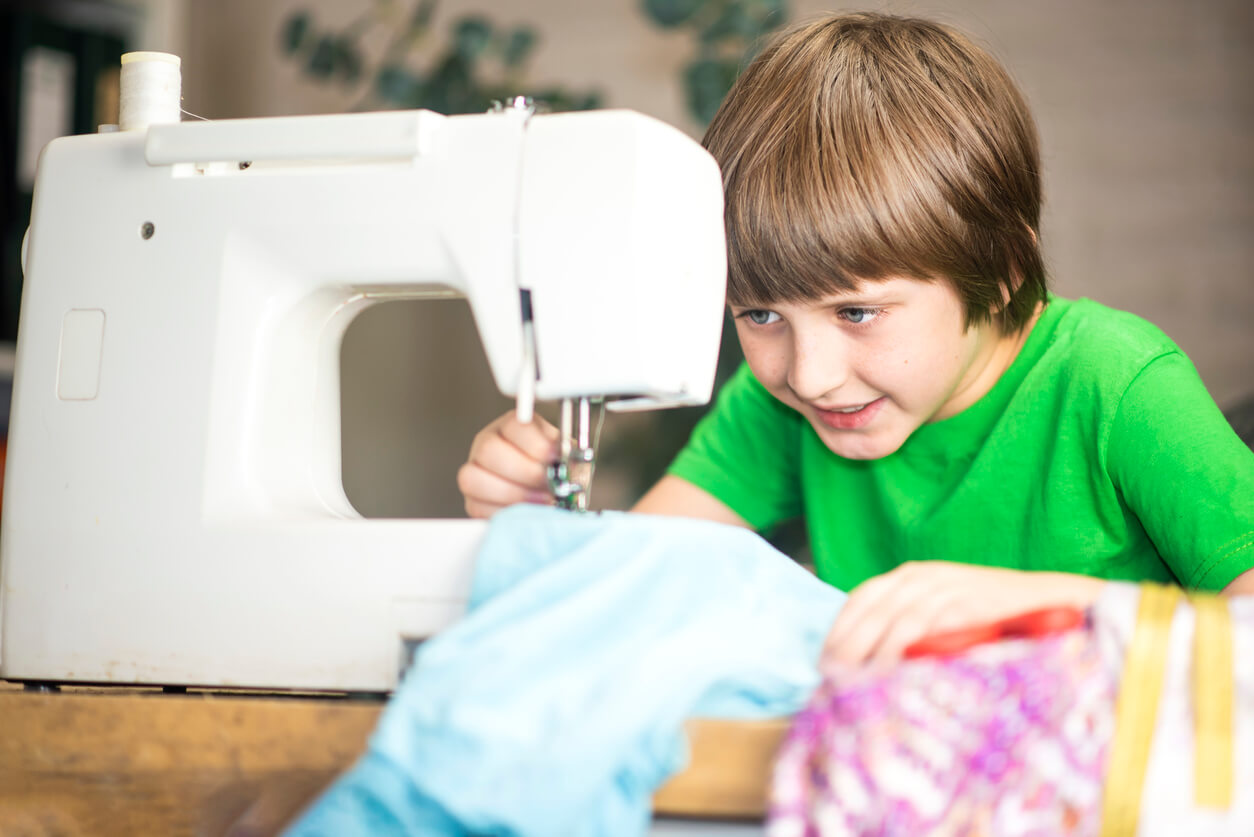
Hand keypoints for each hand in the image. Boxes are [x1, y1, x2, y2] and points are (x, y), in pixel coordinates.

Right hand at [457, 411, 560, 517]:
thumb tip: (566, 465)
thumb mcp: (568, 456)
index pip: (514, 425)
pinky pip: (475, 507)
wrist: (553, 491)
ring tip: (540, 501)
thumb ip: (567, 456)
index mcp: (512, 426)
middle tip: (548, 484)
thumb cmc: (559, 470)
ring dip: (512, 494)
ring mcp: (475, 471)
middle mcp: (488, 443)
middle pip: (488, 450)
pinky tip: (525, 512)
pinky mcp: (473, 500)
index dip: (535, 445)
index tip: (554, 459)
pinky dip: (503, 512)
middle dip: (524, 472)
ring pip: (473, 478)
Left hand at [820, 562, 1104, 669]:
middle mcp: (920, 575)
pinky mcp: (961, 601)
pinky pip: (917, 627)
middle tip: (829, 682)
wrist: (1056, 602)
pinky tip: (883, 673)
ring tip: (849, 684)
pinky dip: (896, 651)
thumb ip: (917, 629)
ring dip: (864, 653)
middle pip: (866, 611)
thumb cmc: (1000, 618)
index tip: (824, 663)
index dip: (838, 631)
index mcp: (911, 575)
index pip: (860, 600)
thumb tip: (879, 664)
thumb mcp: (949, 615)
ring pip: (887, 620)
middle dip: (843, 647)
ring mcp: (941, 585)